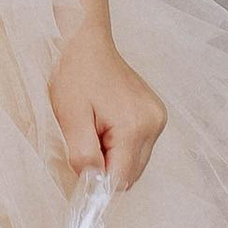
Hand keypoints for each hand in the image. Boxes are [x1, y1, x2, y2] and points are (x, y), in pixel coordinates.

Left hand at [48, 26, 166, 188]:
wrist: (86, 43)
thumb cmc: (75, 74)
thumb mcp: (70, 118)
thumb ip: (83, 156)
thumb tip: (92, 185)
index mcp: (136, 126)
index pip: (121, 179)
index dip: (98, 183)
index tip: (81, 170)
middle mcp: (154, 123)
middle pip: (130, 174)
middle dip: (106, 168)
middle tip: (85, 142)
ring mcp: (157, 118)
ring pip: (134, 162)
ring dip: (112, 157)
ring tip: (94, 129)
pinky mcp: (154, 114)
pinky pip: (137, 147)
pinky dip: (120, 146)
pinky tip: (105, 124)